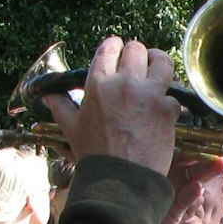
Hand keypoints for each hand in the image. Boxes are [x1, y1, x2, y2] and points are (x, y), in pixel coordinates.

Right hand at [42, 36, 181, 175]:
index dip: (114, 45)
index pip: (108, 49)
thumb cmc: (94, 153)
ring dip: (160, 62)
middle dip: (137, 52)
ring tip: (157, 68)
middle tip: (138, 60)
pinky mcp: (168, 109)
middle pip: (136, 49)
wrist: (122, 178)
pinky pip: (173, 94)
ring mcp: (150, 94)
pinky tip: (162, 107)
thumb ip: (61, 108)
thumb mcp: (71, 128)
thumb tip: (49, 96)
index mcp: (99, 84)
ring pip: (162, 62)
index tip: (117, 47)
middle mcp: (125, 83)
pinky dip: (169, 99)